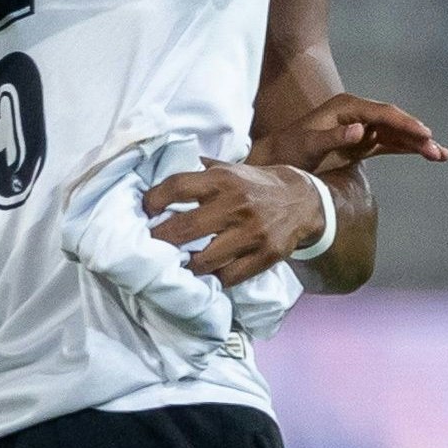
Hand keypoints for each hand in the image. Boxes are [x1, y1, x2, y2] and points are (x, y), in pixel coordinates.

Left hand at [142, 161, 325, 285]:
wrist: (303, 201)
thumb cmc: (254, 185)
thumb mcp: (229, 169)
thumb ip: (198, 171)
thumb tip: (157, 168)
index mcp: (223, 180)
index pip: (178, 187)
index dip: (154, 200)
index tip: (145, 210)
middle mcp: (236, 205)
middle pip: (185, 229)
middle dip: (160, 241)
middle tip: (147, 247)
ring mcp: (252, 233)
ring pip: (205, 260)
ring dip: (184, 265)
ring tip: (173, 265)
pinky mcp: (266, 256)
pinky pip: (229, 276)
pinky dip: (212, 278)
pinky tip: (202, 275)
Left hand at [248, 92, 447, 174]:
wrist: (278, 158)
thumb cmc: (290, 149)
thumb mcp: (308, 145)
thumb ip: (333, 138)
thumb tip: (362, 131)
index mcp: (346, 107)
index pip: (381, 113)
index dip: (403, 123)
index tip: (423, 133)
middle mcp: (358, 114)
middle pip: (393, 122)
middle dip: (416, 135)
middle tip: (436, 150)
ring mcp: (362, 128)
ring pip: (395, 134)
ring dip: (417, 144)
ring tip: (441, 156)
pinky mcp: (362, 143)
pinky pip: (390, 145)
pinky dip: (407, 150)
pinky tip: (427, 155)